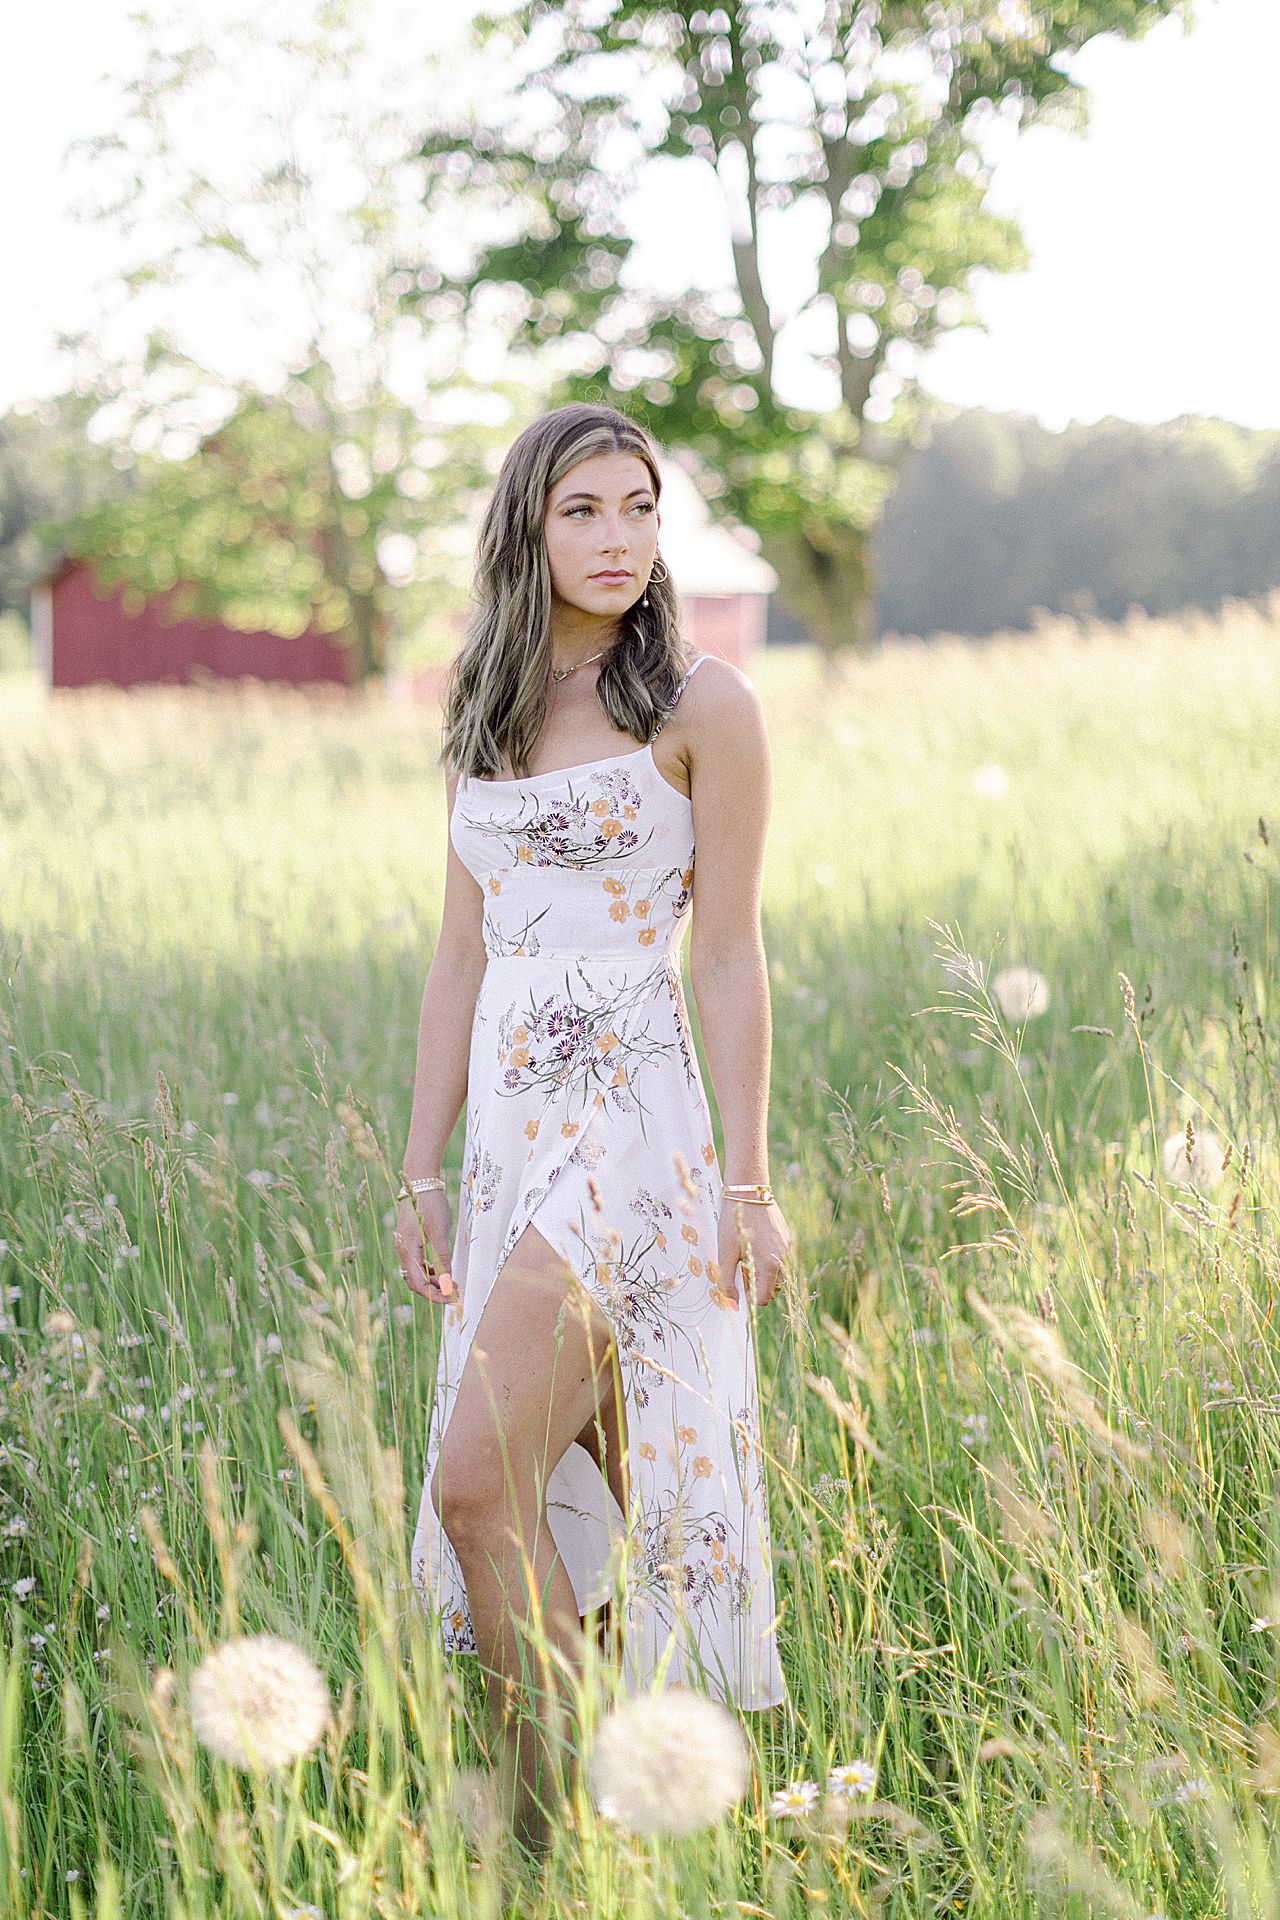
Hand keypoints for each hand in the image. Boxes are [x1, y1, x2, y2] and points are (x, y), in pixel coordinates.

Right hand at [395, 1189, 456, 1305]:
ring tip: (453, 1283)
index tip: (452, 1299)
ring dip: (435, 1280)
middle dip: (436, 1290)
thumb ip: (442, 1260)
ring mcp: (406, 1245)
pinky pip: (419, 1261)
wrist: (420, 1181)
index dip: (434, 1295)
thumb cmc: (429, 1205)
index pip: (417, 1283)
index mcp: (408, 1250)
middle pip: (416, 1280)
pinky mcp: (411, 1239)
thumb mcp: (439, 1233)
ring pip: (418, 1271)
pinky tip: (444, 1270)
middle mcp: (403, 1250)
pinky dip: (431, 1269)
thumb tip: (448, 1284)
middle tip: (455, 1293)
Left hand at [715, 1194, 791, 1309]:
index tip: (737, 1287)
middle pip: (773, 1289)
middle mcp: (782, 1259)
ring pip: (778, 1274)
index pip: (762, 1299)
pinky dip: (768, 1259)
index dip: (748, 1298)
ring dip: (764, 1274)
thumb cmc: (734, 1223)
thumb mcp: (725, 1254)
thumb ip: (727, 1283)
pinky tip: (754, 1244)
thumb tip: (731, 1306)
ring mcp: (786, 1247)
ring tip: (746, 1258)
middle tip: (740, 1271)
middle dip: (757, 1287)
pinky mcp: (786, 1237)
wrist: (748, 1191)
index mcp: (768, 1265)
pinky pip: (780, 1257)